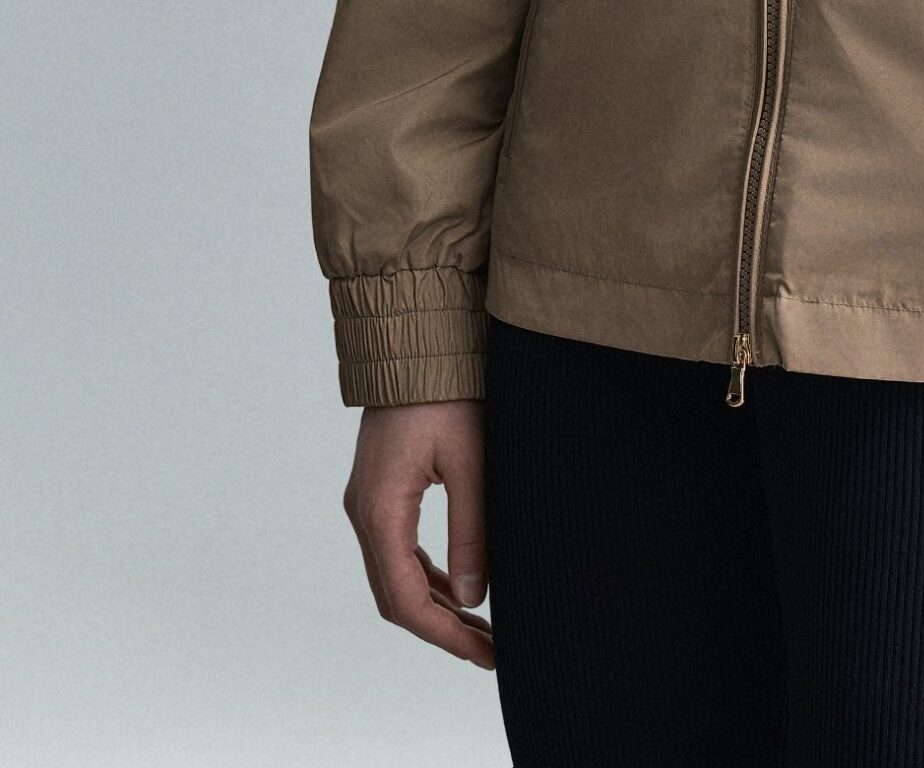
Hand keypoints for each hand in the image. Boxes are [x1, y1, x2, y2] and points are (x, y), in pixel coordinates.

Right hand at [341, 398, 494, 669]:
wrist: (415, 342)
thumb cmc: (446, 393)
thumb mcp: (470, 460)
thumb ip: (471, 529)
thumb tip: (475, 597)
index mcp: (381, 510)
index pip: (406, 598)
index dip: (444, 634)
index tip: (483, 654)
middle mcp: (364, 512)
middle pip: (394, 596)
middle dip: (440, 628)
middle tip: (488, 650)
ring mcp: (367, 502)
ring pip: (393, 576)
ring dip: (433, 605)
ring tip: (479, 628)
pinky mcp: (378, 491)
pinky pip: (397, 550)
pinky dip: (425, 576)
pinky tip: (458, 586)